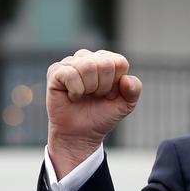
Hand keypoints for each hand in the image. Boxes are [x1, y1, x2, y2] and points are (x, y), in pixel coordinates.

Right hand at [46, 49, 141, 179]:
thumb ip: (134, 89)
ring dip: (89, 88)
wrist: (81, 133)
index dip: (116, 83)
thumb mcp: (126, 104)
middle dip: (103, 86)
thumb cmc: (103, 115)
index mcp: (107, 61)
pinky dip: (75, 91)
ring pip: (87, 66)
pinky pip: (70, 74)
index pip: (119, 62)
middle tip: (95, 96)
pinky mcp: (55, 71)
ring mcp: (70, 62)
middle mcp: (88, 57)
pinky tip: (72, 96)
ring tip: (84, 95)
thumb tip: (125, 79)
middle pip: (104, 63)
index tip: (109, 94)